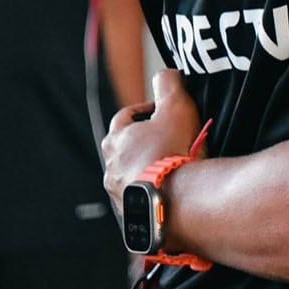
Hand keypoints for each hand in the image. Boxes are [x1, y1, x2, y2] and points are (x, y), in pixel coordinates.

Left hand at [102, 70, 205, 218]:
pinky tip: (172, 194)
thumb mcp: (176, 106)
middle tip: (169, 142)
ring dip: (147, 173)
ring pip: (131, 177)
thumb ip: (168, 84)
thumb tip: (166, 74)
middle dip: (145, 144)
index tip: (161, 112)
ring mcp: (120, 194)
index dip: (144, 111)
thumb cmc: (173, 152)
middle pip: (126, 150)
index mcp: (116, 140)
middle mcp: (112, 168)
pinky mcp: (133, 215)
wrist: (177, 199)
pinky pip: (142, 202)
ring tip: (172, 172)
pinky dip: (154, 196)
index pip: (125, 118)